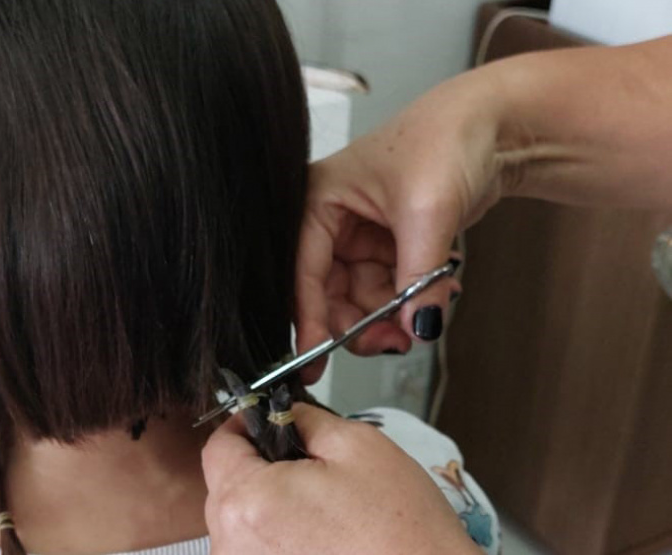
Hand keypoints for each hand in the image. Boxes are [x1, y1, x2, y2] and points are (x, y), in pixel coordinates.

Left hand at [202, 404, 479, 554]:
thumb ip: (304, 420)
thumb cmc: (402, 529)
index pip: (218, 447)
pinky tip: (321, 542)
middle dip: (259, 470)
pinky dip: (279, 543)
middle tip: (309, 469)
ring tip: (323, 513)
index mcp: (247, 501)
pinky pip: (257, 554)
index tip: (270, 424)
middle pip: (226, 489)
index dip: (245, 426)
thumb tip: (278, 414)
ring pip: (240, 526)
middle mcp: (233, 546)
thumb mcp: (357, 446)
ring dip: (269, 510)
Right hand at [295, 69, 511, 382]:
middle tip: (392, 343)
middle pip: (327, 292)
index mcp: (318, 199)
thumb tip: (416, 330)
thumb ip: (417, 281)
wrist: (498, 126)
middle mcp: (330, 219)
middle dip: (359, 323)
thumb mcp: (428, 214)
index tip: (315, 361)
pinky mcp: (387, 245)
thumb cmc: (448, 139)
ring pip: (359, 298)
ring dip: (390, 316)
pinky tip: (436, 295)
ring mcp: (359, 234)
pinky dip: (409, 302)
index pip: (302, 271)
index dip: (309, 320)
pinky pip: (387, 290)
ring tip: (424, 317)